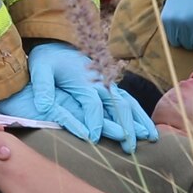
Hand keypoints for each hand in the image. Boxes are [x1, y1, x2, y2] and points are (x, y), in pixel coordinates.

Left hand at [0, 43, 157, 152]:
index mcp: (84, 81)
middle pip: (118, 105)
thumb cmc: (47, 60)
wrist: (56, 44)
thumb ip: (42, 88)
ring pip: (129, 103)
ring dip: (141, 121)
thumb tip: (43, 107)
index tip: (93, 139)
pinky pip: (128, 101)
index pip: (93, 104)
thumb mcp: (40, 68)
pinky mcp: (110, 86)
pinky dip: (139, 114)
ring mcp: (108, 84)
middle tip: (129, 148)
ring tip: (152, 138)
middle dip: (126, 127)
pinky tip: (146, 127)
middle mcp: (100, 83)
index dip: (93, 121)